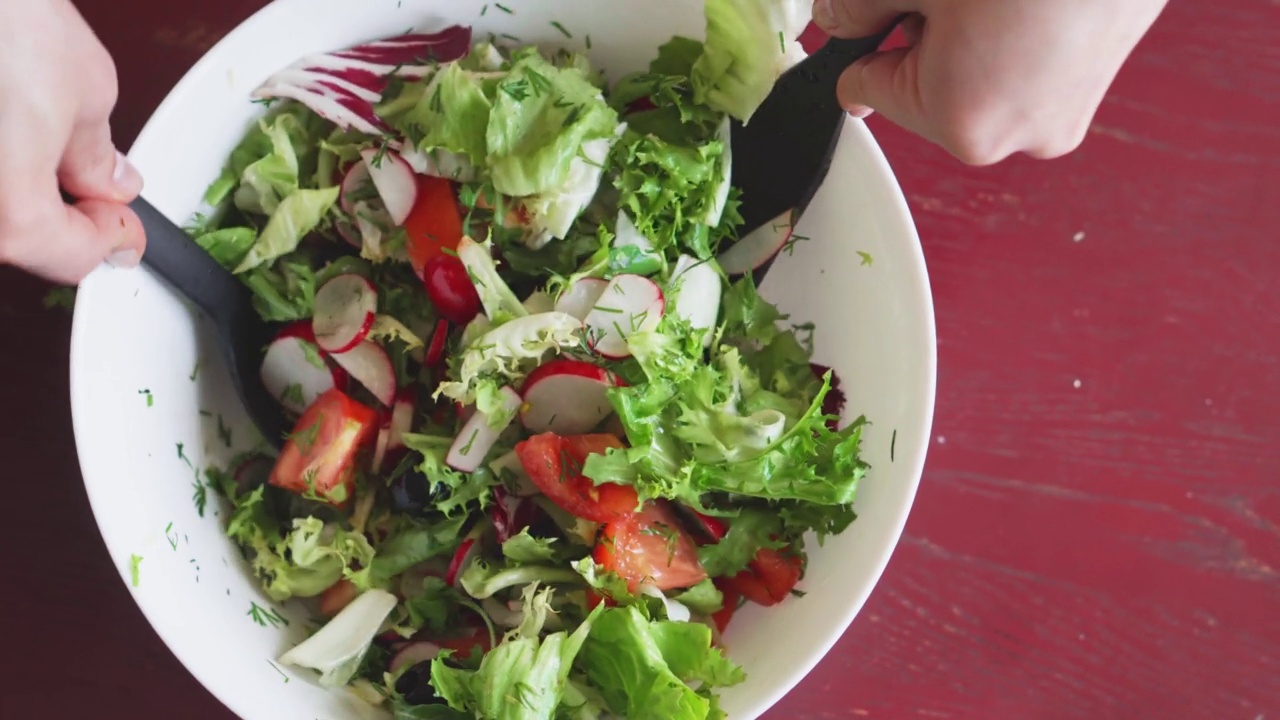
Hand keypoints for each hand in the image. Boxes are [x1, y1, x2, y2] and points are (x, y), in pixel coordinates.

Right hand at [0, 0, 144, 284]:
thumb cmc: (4, 17)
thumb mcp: (86, 89)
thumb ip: (97, 156)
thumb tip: (109, 181)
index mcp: (11, 211)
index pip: (70, 259)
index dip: (107, 240)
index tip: (123, 225)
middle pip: (18, 239)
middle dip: (60, 218)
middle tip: (90, 187)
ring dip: (19, 191)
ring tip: (38, 143)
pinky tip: (5, 129)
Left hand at [812, 0, 1168, 164]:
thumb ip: (857, 6)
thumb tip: (834, 20)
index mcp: (962, 122)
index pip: (866, 88)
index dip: (859, 41)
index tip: (862, 21)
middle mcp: (1015, 137)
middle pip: (925, 89)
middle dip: (924, 39)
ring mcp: (1062, 117)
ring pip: (976, 80)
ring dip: (971, 39)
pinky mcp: (1092, 89)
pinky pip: (1024, 69)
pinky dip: (1014, 39)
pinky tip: (1027, 3)